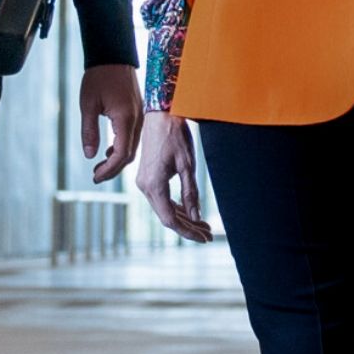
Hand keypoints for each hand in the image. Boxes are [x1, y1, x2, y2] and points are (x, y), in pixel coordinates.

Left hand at [81, 64, 141, 180]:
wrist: (113, 55)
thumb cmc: (99, 77)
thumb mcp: (88, 105)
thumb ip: (89, 132)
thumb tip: (89, 155)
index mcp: (125, 119)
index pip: (121, 154)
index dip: (109, 170)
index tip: (96, 177)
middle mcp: (137, 120)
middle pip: (129, 154)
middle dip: (113, 169)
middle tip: (96, 176)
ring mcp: (140, 116)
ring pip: (133, 146)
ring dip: (118, 159)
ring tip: (100, 166)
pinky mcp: (138, 112)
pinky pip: (134, 136)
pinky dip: (122, 147)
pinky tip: (109, 150)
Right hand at [132, 111, 211, 241]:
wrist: (160, 115)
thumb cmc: (175, 136)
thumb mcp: (187, 165)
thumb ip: (190, 193)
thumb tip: (196, 217)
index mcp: (153, 186)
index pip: (170, 219)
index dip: (188, 231)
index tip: (204, 238)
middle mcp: (145, 187)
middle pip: (167, 217)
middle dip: (189, 227)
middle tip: (209, 234)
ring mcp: (144, 182)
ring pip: (165, 209)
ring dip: (184, 218)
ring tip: (204, 226)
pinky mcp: (148, 177)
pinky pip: (162, 199)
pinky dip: (177, 207)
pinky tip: (191, 212)